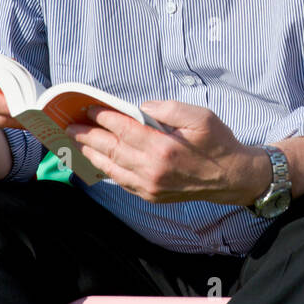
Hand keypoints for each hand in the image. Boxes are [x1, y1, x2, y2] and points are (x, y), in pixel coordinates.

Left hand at [70, 100, 269, 205]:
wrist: (232, 177)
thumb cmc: (218, 143)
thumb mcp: (201, 116)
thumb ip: (169, 108)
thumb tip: (143, 108)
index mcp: (164, 147)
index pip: (124, 129)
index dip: (104, 117)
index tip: (91, 108)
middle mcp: (153, 169)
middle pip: (112, 149)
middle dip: (89, 136)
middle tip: (71, 127)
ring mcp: (151, 186)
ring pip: (112, 168)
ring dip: (92, 155)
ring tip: (77, 143)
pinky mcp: (152, 195)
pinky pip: (122, 182)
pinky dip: (107, 170)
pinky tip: (99, 161)